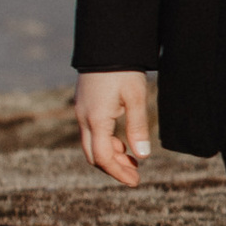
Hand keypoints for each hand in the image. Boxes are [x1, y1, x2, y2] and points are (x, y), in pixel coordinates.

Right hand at [75, 69, 154, 186]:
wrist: (106, 44)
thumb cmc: (123, 70)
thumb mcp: (135, 97)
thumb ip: (138, 127)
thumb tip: (143, 156)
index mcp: (96, 119)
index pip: (103, 157)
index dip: (119, 172)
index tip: (135, 181)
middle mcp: (84, 119)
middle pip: (94, 155)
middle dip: (114, 168)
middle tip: (135, 175)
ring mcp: (82, 112)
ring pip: (92, 145)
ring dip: (111, 156)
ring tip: (134, 161)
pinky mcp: (84, 106)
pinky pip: (92, 133)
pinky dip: (106, 143)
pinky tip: (123, 144)